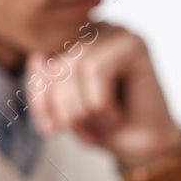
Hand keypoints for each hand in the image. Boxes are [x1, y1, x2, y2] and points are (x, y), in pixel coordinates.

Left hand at [28, 23, 180, 167]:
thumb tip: (34, 64)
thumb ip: (46, 85)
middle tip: (84, 133)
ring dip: (83, 108)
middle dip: (63, 107)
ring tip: (102, 125)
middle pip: (55, 63)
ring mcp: (113, 33)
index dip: (39, 96)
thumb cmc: (109, 128)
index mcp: (72, 44)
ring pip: (75, 67)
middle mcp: (92, 31)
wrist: (146, 149)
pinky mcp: (132, 43)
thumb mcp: (66, 111)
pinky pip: (96, 69)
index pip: (38, 60)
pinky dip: (100, 102)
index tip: (50, 130)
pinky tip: (115, 116)